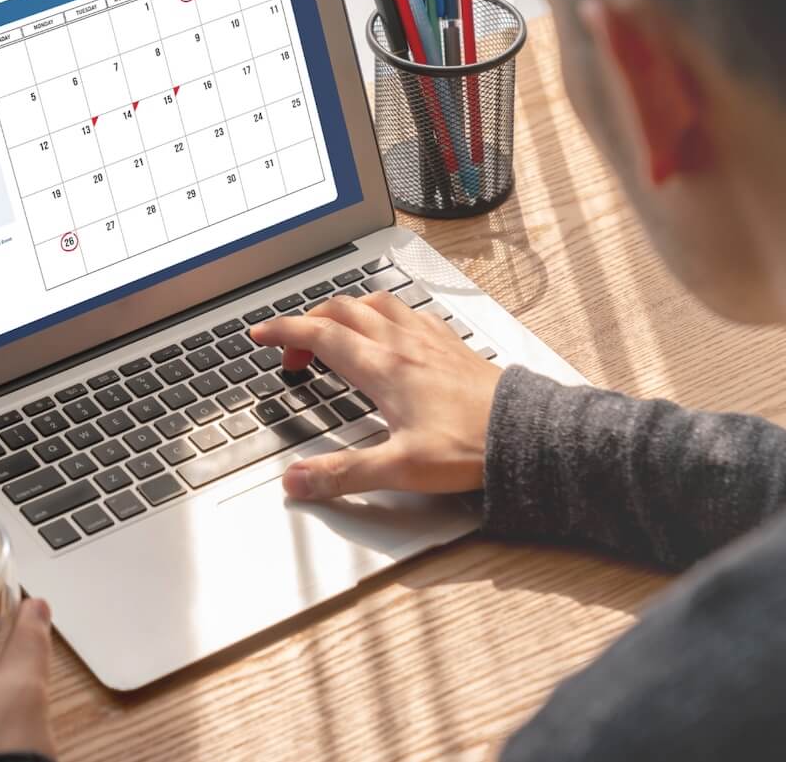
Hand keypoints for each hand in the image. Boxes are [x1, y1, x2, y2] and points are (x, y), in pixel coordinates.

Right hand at [249, 291, 503, 499]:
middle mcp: (402, 344)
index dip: (284, 331)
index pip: (320, 335)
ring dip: (347, 310)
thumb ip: (342, 474)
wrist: (525, 433)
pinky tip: (392, 331)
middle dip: (308, 322)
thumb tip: (297, 481)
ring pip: (376, 304)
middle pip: (342, 311)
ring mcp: (429, 339)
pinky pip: (410, 312)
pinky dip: (386, 314)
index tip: (261, 334)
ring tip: (335, 330)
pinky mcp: (451, 343)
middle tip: (293, 348)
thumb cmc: (470, 446)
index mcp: (383, 369)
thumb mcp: (399, 469)